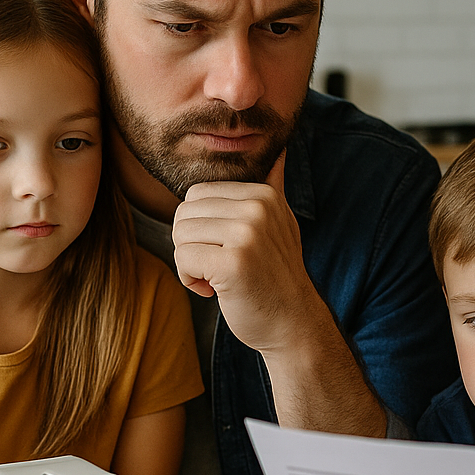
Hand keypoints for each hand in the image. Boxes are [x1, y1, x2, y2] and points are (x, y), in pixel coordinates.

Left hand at [172, 153, 325, 355]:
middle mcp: (257, 209)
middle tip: (219, 266)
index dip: (202, 227)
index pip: (197, 194)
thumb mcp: (281, 225)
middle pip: (184, 212)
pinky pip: (183, 258)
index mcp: (263, 195)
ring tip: (219, 278)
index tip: (227, 250)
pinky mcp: (233, 262)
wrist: (294, 323)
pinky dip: (190, 280)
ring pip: (180, 235)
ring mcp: (247, 234)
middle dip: (191, 244)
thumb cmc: (276, 277)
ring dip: (190, 264)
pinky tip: (215, 290)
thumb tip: (279, 150)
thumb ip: (274, 187)